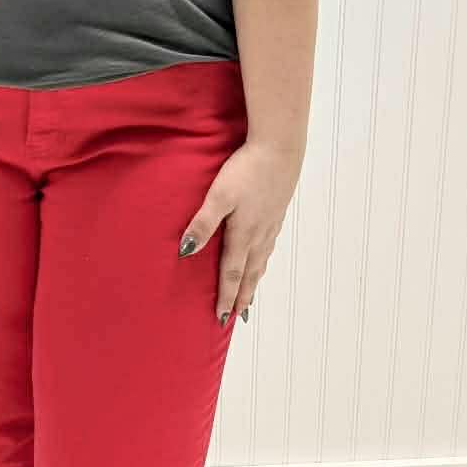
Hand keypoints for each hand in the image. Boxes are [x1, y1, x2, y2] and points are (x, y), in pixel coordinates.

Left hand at [179, 140, 302, 326]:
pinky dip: (263, 261)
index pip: (231, 273)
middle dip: (242, 297)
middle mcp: (259, 234)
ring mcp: (271, 224)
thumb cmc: (247, 169)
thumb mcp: (219, 195)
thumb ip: (202, 223)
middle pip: (249, 273)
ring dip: (254, 282)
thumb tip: (186, 251)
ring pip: (261, 261)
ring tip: (250, 297)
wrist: (280, 148)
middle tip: (238, 318)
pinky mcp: (277, 212)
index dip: (226, 297)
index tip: (222, 318)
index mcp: (243, 234)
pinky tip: (262, 258)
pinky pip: (269, 246)